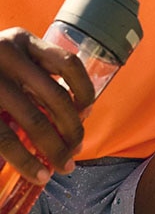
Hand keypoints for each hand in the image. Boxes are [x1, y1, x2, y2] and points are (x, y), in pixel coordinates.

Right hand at [0, 29, 94, 182]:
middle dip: (72, 130)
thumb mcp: (8, 57)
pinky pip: (6, 138)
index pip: (68, 63)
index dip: (85, 89)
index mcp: (21, 40)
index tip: (87, 110)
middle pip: (57, 97)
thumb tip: (83, 110)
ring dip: (54, 150)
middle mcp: (7, 55)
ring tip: (62, 167)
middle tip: (76, 151)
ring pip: (34, 121)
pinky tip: (37, 173)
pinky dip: (26, 160)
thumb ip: (37, 74)